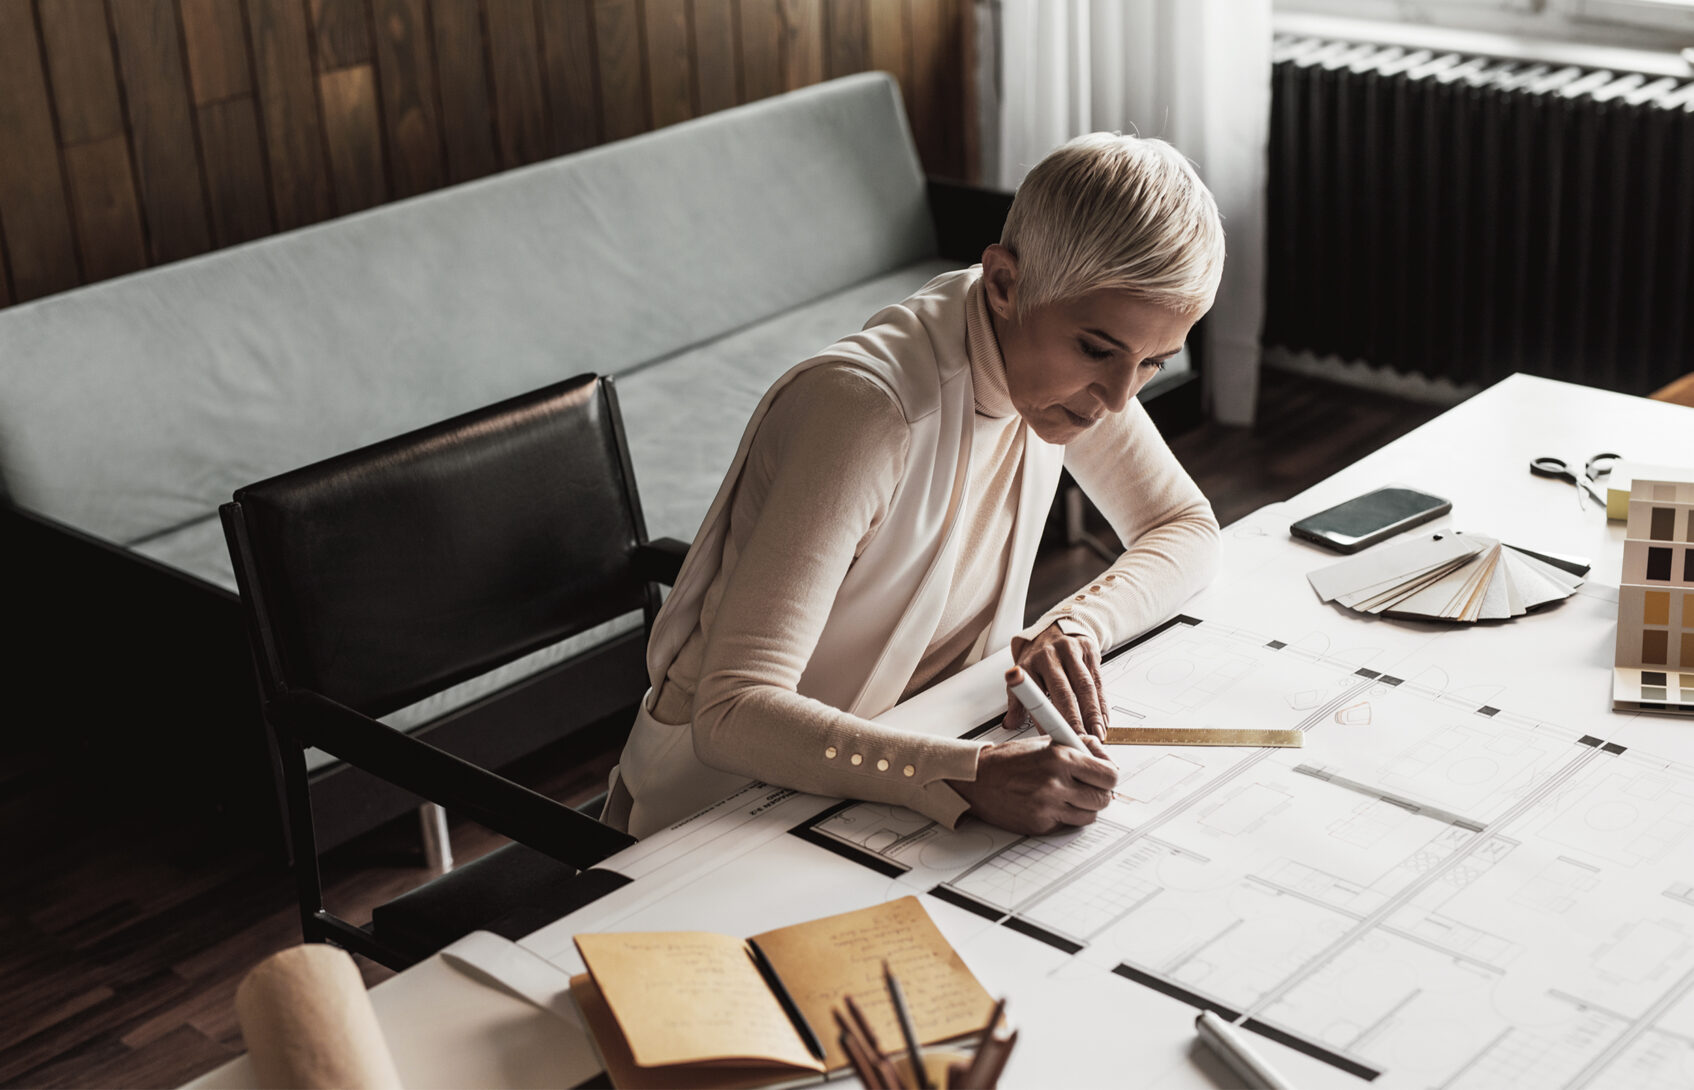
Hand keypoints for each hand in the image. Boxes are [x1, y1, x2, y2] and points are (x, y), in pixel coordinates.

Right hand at [946, 736, 1118, 834]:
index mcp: (1061, 757)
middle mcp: (1056, 783)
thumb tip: (1101, 753)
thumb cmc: (1008, 760)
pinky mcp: (1040, 825)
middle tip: (1089, 789)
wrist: (977, 779)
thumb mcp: (1045, 742)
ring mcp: (1048, 807)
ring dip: (1083, 808)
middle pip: (1103, 799)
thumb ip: (1076, 746)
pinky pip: (1067, 826)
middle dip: (1099, 794)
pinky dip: (1064, 818)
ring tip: (1068, 797)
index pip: (1109, 775)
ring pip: (1089, 816)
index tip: (1105, 777)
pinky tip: (1051, 806)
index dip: (1109, 777)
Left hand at [1007, 622, 1106, 738]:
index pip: (1035, 695)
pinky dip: (1102, 704)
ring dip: (1092, 714)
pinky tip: (1104, 720)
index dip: (1044, 718)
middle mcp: (1049, 656)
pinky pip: (1098, 681)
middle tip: (1078, 740)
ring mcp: (1071, 652)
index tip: (1051, 737)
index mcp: (1029, 664)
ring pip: (1084, 686)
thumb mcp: (1023, 673)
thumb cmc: (1039, 656)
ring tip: (1096, 734)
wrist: (1056, 627)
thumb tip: (1010, 724)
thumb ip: (1018, 700)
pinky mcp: (1089, 651)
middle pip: (1063, 691)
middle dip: (1072, 719)